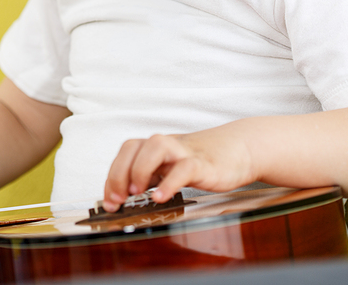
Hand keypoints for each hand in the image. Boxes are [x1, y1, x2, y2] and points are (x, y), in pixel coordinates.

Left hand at [102, 127, 256, 211]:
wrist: (238, 150)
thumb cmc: (200, 162)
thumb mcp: (169, 169)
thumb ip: (149, 179)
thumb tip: (122, 200)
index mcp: (153, 147)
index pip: (123, 154)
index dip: (111, 176)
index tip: (109, 201)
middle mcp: (165, 146)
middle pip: (132, 147)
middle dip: (118, 174)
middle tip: (118, 199)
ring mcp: (183, 152)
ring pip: (155, 147)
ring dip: (139, 170)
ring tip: (136, 193)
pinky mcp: (203, 164)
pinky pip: (184, 168)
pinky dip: (170, 182)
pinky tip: (161, 197)